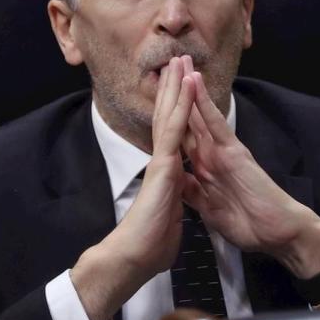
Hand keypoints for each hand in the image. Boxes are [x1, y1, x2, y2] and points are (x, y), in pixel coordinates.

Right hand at [71, 56, 196, 319]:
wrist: (134, 258)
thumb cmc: (149, 247)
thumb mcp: (167, 222)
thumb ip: (170, 208)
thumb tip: (170, 211)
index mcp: (168, 175)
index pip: (174, 136)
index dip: (177, 111)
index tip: (180, 90)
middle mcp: (163, 163)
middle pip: (169, 118)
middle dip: (173, 90)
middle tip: (177, 61)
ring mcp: (162, 162)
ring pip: (170, 116)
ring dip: (176, 87)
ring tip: (179, 60)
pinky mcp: (163, 166)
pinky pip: (174, 130)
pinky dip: (181, 106)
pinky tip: (185, 85)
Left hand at [181, 72, 319, 278]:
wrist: (277, 233)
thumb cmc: (249, 223)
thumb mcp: (210, 210)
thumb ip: (195, 194)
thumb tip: (180, 182)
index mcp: (204, 169)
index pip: (181, 138)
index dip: (167, 119)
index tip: (153, 101)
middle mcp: (211, 155)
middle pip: (188, 119)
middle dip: (175, 95)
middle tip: (165, 65)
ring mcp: (222, 151)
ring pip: (200, 113)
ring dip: (188, 88)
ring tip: (179, 61)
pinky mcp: (234, 152)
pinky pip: (215, 123)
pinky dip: (205, 103)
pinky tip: (195, 82)